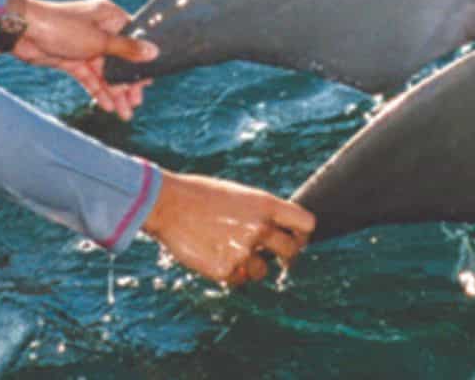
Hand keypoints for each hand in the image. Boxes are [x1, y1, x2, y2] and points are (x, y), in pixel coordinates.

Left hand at [4, 0, 156, 119]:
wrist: (22, 31)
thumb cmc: (61, 26)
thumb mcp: (99, 40)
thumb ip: (127, 49)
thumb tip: (154, 51)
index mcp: (109, 17)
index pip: (133, 40)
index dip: (141, 61)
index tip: (149, 81)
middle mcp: (99, 30)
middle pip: (120, 60)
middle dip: (127, 83)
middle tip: (136, 103)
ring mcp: (85, 45)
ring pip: (105, 72)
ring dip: (114, 92)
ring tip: (124, 113)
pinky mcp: (72, 58)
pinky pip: (89, 77)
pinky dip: (97, 90)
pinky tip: (106, 105)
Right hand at [141, 171, 315, 285]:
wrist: (167, 204)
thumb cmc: (200, 195)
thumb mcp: (238, 195)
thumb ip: (261, 213)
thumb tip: (278, 234)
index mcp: (265, 205)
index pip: (306, 223)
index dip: (302, 234)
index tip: (294, 239)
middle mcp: (259, 228)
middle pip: (291, 252)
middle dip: (285, 257)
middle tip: (275, 257)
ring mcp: (243, 251)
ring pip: (262, 271)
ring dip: (251, 267)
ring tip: (228, 250)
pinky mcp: (225, 270)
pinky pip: (238, 280)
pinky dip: (229, 273)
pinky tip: (213, 256)